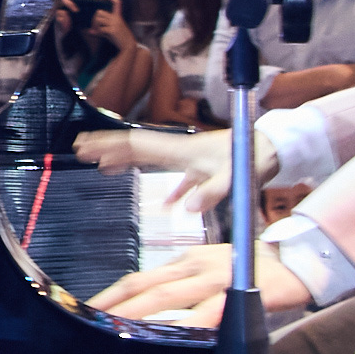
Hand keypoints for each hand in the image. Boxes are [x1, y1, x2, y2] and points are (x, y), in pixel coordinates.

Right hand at [72, 126, 266, 223]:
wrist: (273, 148)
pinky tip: (167, 202)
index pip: (136, 145)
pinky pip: (174, 174)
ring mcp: (189, 158)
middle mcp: (178, 150)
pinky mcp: (201, 167)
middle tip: (81, 150)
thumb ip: (209, 192)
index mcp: (178, 150)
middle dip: (107, 147)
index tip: (86, 147)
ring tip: (104, 164)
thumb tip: (184, 208)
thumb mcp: (231, 178)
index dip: (109, 146)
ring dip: (126, 159)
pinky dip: (166, 185)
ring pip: (149, 156)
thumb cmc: (252, 159)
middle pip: (135, 146)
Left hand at [86, 0, 136, 56]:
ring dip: (96, 26)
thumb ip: (101, 30)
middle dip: (95, 19)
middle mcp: (116, 18)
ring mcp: (114, 24)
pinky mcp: (112, 30)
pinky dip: (98, 32)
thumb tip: (89, 31)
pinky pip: (100, 29)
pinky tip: (100, 35)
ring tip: (99, 31)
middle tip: (96, 26)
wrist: (128, 45)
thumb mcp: (112, 31)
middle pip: (99, 12)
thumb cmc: (120, 38)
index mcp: (118, 16)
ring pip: (98, 20)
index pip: (117, 3)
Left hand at [90, 239, 313, 329]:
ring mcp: (216, 278)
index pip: (142, 277)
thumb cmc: (254, 269)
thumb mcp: (213, 268)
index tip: (91, 309)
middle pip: (146, 285)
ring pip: (168, 296)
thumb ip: (186, 285)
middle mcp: (196, 266)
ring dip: (140, 314)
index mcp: (188, 260)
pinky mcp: (237, 293)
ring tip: (117, 329)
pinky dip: (188, 323)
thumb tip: (155, 306)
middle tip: (89, 320)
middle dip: (115, 305)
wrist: (298, 260)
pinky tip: (171, 335)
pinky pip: (208, 311)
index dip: (114, 294)